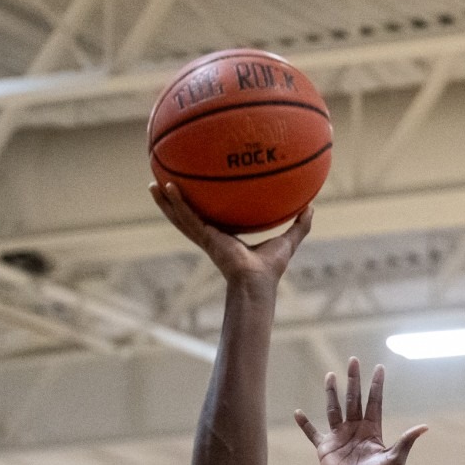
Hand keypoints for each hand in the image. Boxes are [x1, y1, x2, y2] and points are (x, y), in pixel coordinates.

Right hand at [149, 182, 311, 287]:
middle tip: (162, 182)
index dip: (200, 206)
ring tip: (152, 184)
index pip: (209, 217)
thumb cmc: (271, 268)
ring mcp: (204, 237)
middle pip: (187, 215)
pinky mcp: (204, 237)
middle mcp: (211, 236)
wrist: (258, 282)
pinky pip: (187, 217)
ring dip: (165, 202)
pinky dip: (176, 203)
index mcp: (225, 237)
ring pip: (179, 216)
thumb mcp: (288, 239)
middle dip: (173, 201)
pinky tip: (167, 187)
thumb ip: (300, 224)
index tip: (193, 191)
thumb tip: (312, 206)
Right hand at [295, 358, 426, 464]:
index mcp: (372, 430)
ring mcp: (339, 438)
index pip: (374, 402)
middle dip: (354, 380)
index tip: (379, 367)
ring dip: (331, 393)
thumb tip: (424, 427)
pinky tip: (298, 413)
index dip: (376, 385)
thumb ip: (405, 441)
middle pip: (354, 399)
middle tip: (353, 360)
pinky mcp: (325, 449)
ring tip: (329, 375)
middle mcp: (355, 430)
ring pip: (334, 409)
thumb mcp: (394, 460)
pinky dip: (305, 424)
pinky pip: (312, 433)